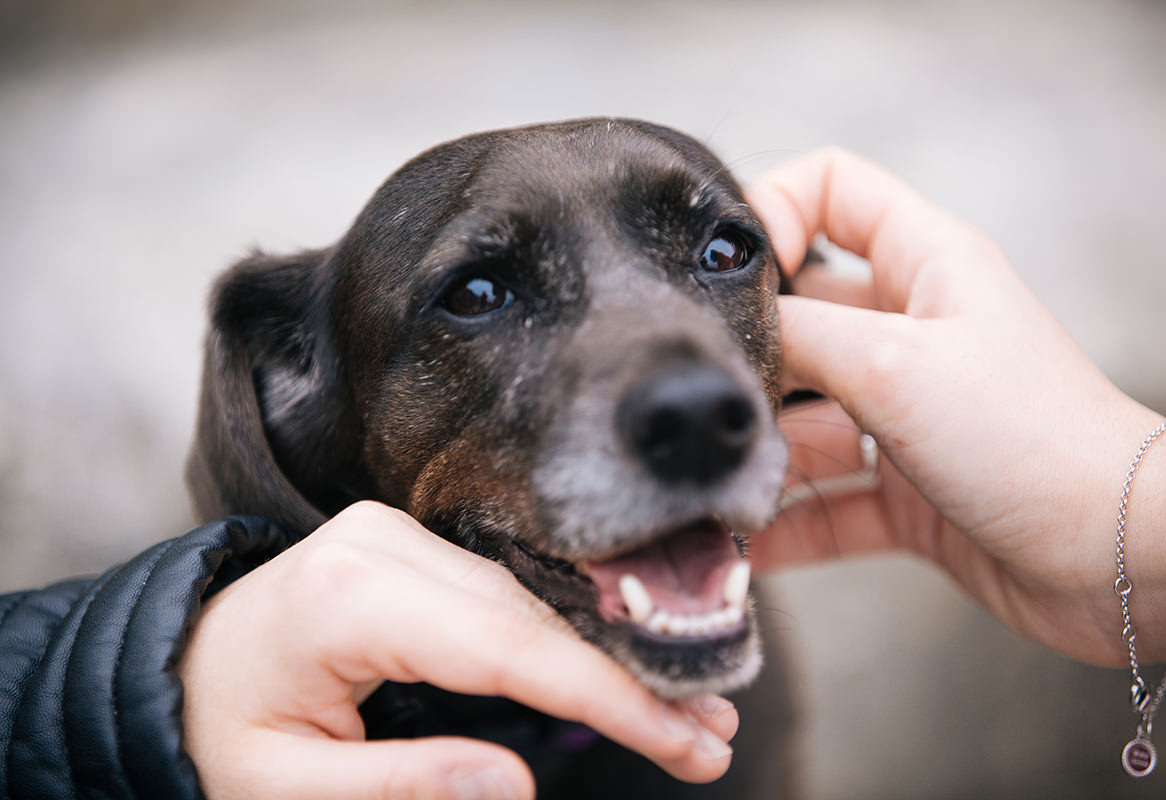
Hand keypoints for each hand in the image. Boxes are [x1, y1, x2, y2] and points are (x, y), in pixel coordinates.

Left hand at [179, 501, 737, 799]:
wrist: (182, 664)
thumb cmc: (224, 730)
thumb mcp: (284, 788)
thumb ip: (402, 786)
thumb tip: (521, 789)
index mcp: (349, 596)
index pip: (505, 646)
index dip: (603, 694)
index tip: (682, 737)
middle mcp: (384, 544)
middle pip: (533, 614)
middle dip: (626, 679)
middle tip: (710, 735)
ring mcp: (402, 534)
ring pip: (533, 597)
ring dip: (609, 657)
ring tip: (685, 713)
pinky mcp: (415, 545)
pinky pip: (509, 592)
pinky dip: (567, 638)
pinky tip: (617, 667)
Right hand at [745, 149, 1165, 665]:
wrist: (1118, 555)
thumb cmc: (1032, 437)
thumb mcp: (894, 362)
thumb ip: (797, 335)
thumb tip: (717, 333)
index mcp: (924, 265)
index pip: (831, 189)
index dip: (772, 211)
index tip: (732, 274)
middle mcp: (911, 331)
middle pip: (800, 317)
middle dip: (749, 360)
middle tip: (709, 402)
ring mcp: (906, 413)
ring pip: (806, 420)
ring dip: (762, 457)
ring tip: (719, 489)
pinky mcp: (905, 490)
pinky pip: (828, 498)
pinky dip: (789, 521)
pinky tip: (748, 545)